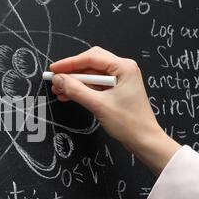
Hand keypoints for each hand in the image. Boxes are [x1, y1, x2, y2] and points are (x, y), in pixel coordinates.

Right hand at [50, 46, 180, 174]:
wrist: (144, 140)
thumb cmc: (130, 123)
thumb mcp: (98, 105)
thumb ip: (76, 90)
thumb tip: (59, 79)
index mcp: (124, 67)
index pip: (91, 58)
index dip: (69, 63)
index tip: (54, 69)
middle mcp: (122, 70)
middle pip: (90, 64)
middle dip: (71, 72)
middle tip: (55, 80)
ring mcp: (118, 80)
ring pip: (90, 75)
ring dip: (74, 82)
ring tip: (59, 90)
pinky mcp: (114, 91)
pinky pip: (93, 85)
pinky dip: (80, 89)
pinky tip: (68, 95)